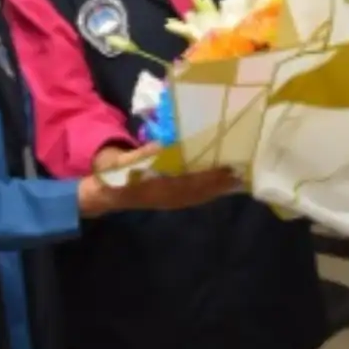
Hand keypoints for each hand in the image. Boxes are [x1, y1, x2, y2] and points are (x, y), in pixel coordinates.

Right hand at [77, 144, 239, 217]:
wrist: (108, 195)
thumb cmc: (117, 174)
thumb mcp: (125, 162)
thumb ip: (144, 155)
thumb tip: (165, 146)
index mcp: (158, 188)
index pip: (189, 183)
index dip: (208, 177)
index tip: (226, 169)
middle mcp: (168, 198)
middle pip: (199, 192)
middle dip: (219, 184)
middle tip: (240, 172)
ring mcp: (171, 202)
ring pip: (199, 196)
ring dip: (217, 189)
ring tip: (236, 178)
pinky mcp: (172, 201)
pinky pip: (194, 198)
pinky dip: (209, 192)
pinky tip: (220, 186)